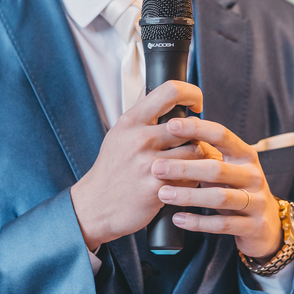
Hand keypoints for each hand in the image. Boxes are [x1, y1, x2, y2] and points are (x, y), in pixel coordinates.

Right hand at [70, 81, 207, 250]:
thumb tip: (152, 87)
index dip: (191, 93)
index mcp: (131, 122)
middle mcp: (140, 139)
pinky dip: (192, 181)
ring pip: (196, 152)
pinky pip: (191, 179)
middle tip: (197, 144)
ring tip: (191, 165)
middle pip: (190, 126)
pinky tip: (183, 183)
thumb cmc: (111, 170)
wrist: (94, 206)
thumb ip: (139, 113)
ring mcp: (149, 164)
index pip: (170, 91)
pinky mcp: (157, 189)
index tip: (196, 104)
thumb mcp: (118, 134)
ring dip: (199, 160)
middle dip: (198, 136)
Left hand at [152, 117, 283, 260]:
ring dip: (188, 196)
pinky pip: (222, 225)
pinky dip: (198, 222)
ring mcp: (256, 201)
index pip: (222, 135)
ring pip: (220, 197)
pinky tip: (178, 218)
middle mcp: (253, 175)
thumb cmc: (237, 188)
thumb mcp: (227, 167)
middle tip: (157, 167)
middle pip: (217, 169)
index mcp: (245, 155)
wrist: (267, 224)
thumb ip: (205, 152)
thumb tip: (173, 129)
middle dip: (185, 168)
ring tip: (163, 193)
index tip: (171, 125)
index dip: (197, 129)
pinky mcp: (253, 226)